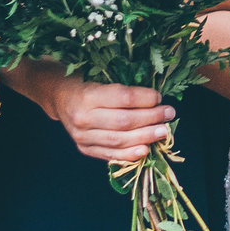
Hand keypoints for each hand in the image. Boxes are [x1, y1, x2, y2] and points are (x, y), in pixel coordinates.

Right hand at [40, 74, 178, 163]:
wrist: (60, 97)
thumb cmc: (86, 82)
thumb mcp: (101, 76)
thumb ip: (124, 87)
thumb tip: (157, 98)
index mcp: (88, 94)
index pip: (123, 98)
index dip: (145, 99)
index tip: (160, 97)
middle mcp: (83, 117)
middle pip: (124, 121)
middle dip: (151, 118)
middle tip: (169, 114)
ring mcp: (82, 136)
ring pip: (119, 140)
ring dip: (145, 137)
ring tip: (163, 132)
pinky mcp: (84, 148)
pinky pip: (110, 154)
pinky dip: (130, 154)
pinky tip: (146, 150)